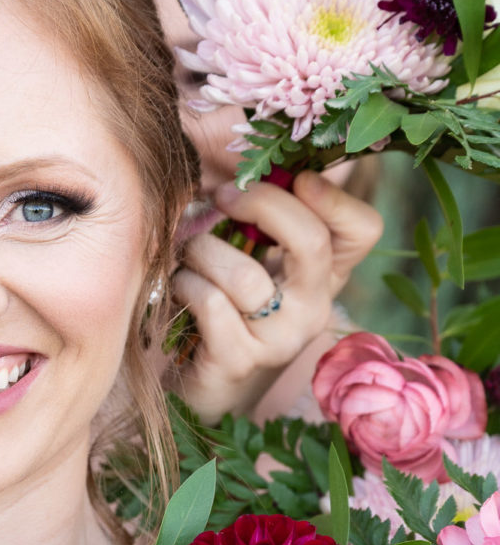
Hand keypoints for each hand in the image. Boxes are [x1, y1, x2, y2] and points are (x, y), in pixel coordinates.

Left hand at [172, 170, 383, 423]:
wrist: (203, 390)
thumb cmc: (221, 309)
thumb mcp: (251, 258)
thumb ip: (260, 215)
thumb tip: (243, 154)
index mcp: (325, 276)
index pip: (364, 228)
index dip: (332, 195)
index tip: (291, 178)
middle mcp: (314, 308)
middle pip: (311, 240)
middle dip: (259, 203)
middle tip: (221, 196)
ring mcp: (281, 338)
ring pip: (244, 273)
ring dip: (202, 251)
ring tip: (188, 257)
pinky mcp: (241, 361)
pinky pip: (210, 303)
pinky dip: (184, 285)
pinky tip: (179, 290)